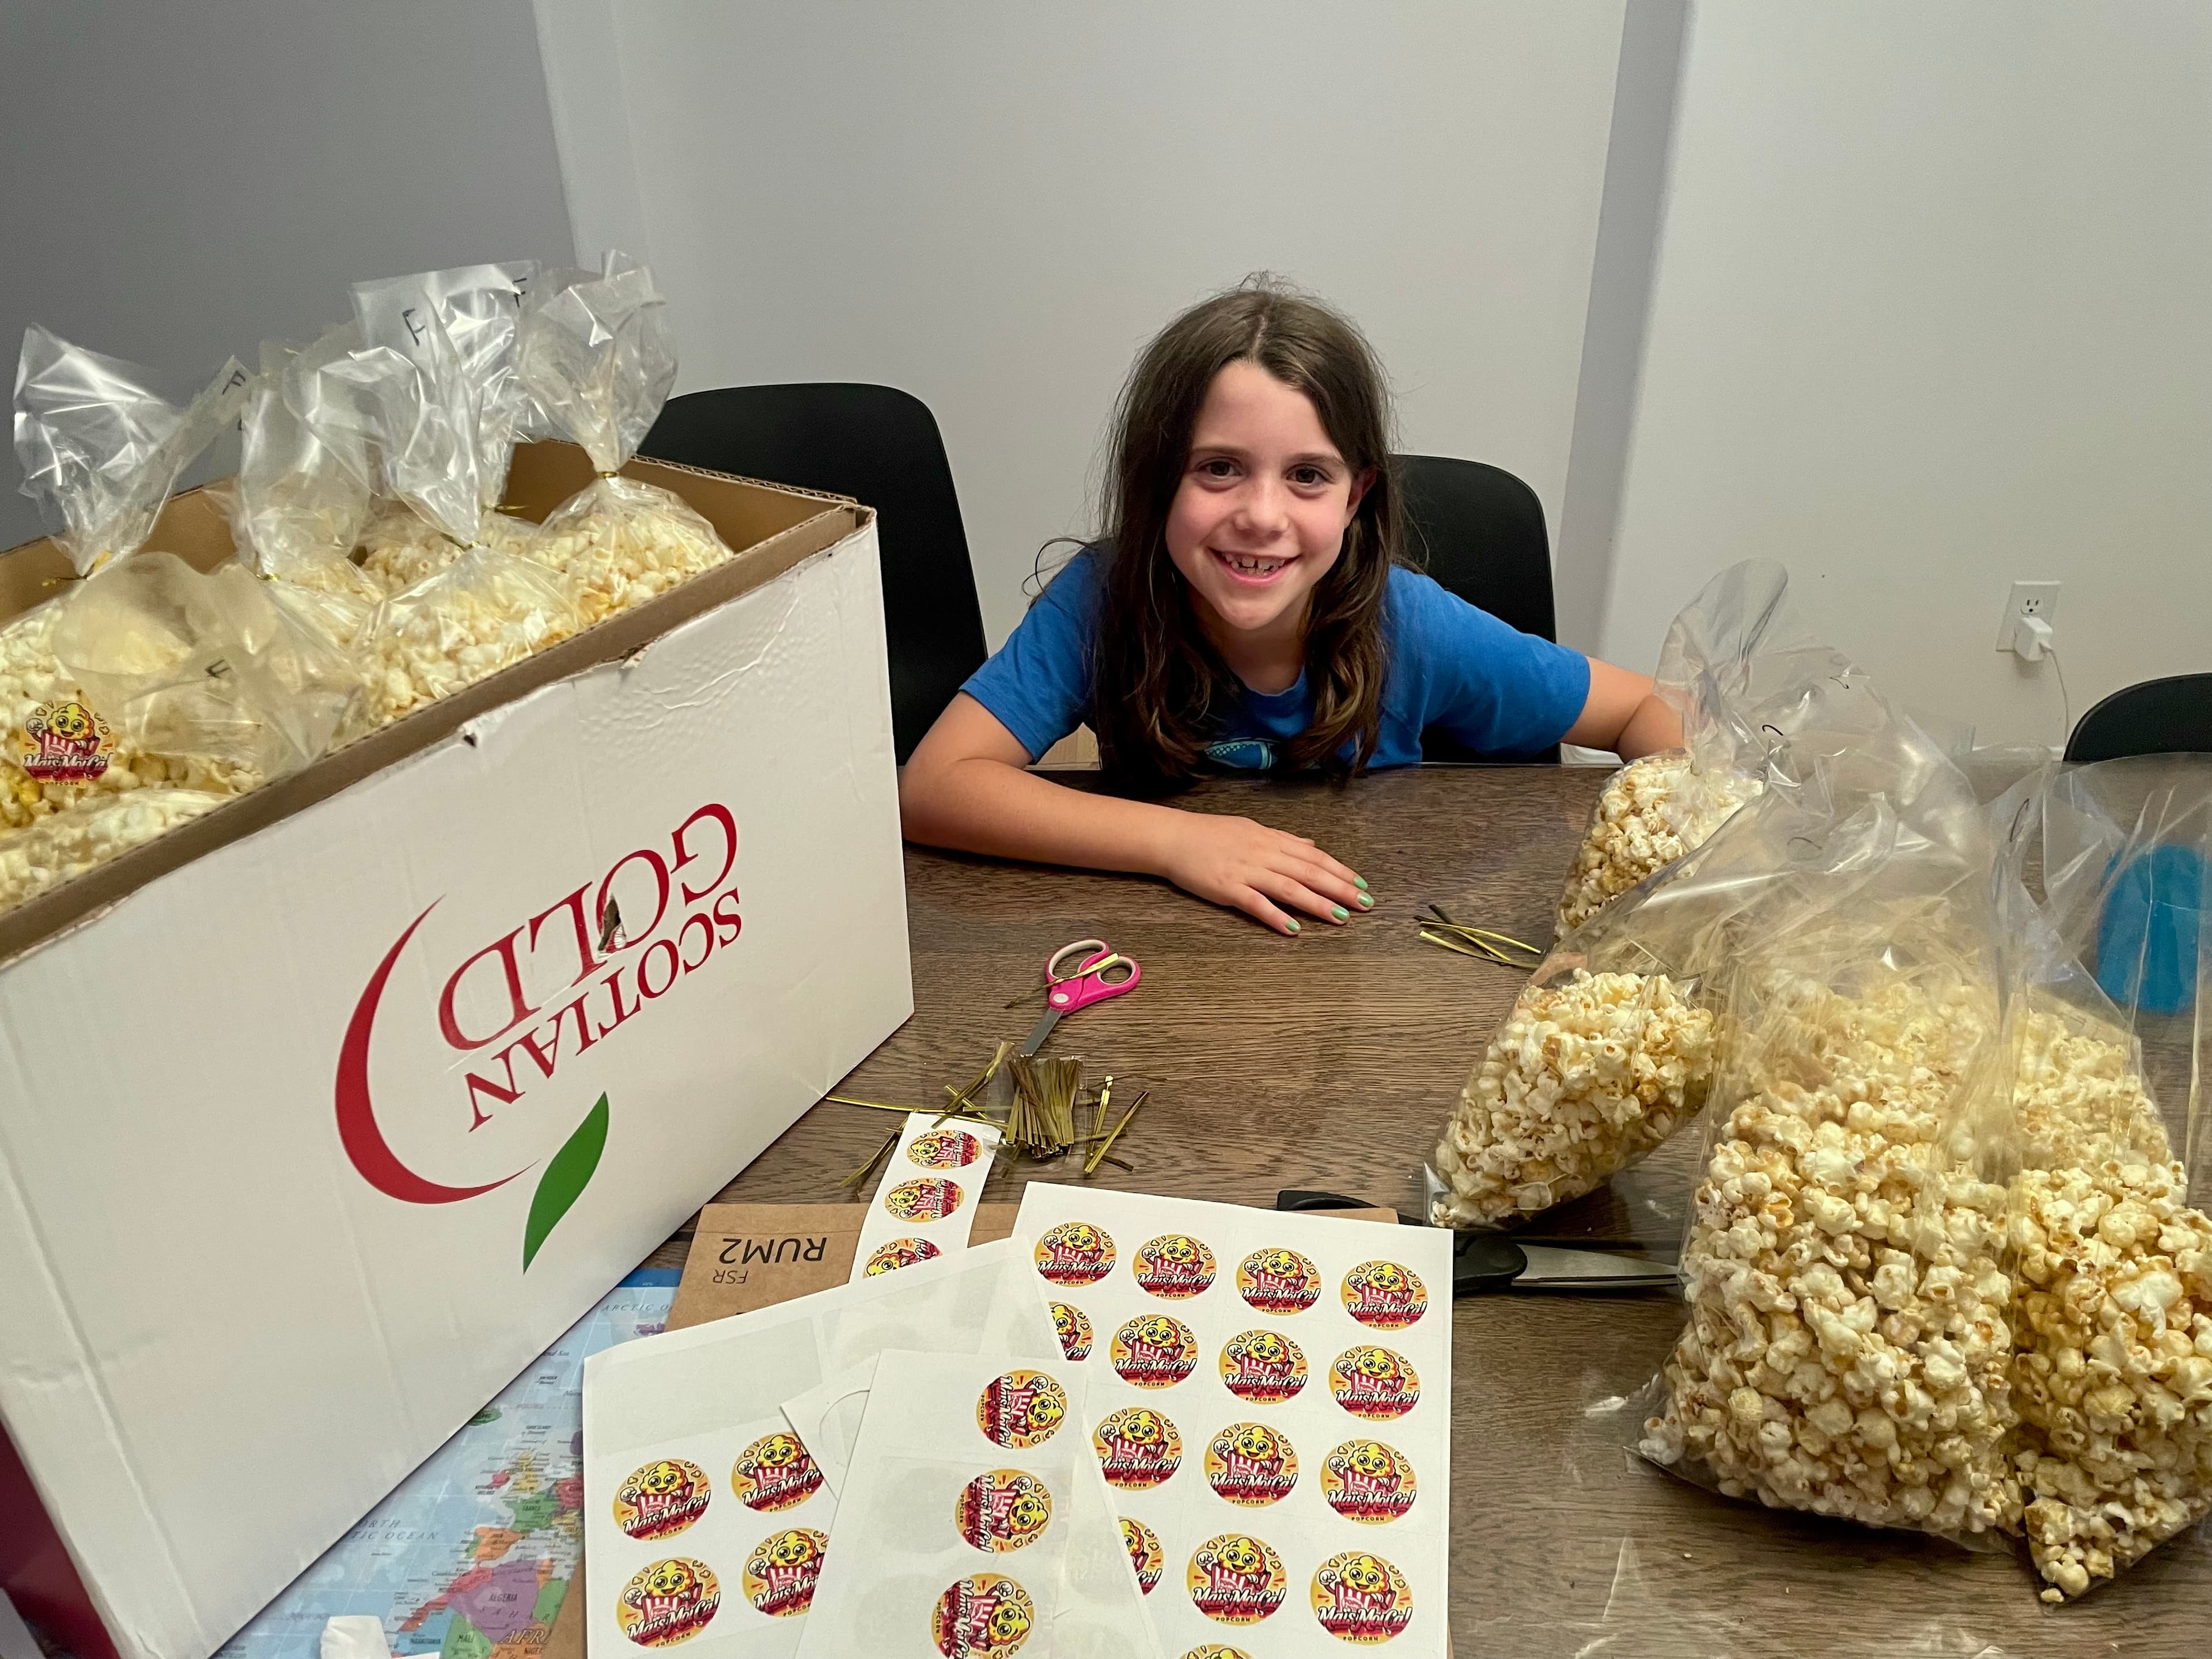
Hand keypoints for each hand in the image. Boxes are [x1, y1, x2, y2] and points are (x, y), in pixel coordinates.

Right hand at [1152, 812, 1370, 934]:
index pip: (1314, 856)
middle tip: (1365, 904)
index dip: (1340, 870)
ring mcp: (1246, 871)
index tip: (1361, 884)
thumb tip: (1310, 844)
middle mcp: (1264, 853)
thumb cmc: (1211, 833)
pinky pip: (1256, 904)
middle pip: (1309, 872)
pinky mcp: (1228, 888)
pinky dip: (1276, 916)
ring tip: (1341, 918)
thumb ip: (1283, 839)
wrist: (1174, 837)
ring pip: (1290, 888)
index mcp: (1271, 839)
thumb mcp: (1252, 828)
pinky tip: (1293, 929)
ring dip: (1317, 904)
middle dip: (1340, 889)